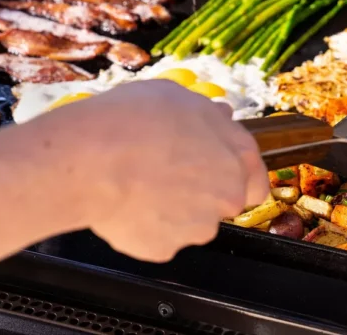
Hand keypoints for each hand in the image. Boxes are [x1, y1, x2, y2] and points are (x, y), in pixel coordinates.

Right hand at [50, 80, 267, 261]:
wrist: (91, 160)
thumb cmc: (134, 119)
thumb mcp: (177, 96)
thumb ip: (207, 114)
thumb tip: (221, 116)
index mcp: (236, 157)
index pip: (255, 180)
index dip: (235, 175)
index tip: (213, 171)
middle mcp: (225, 196)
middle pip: (221, 202)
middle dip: (201, 193)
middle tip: (167, 174)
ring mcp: (196, 228)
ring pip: (189, 223)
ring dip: (172, 210)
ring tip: (138, 184)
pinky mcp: (164, 249)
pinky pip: (157, 238)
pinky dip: (144, 226)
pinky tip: (123, 202)